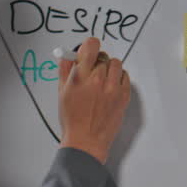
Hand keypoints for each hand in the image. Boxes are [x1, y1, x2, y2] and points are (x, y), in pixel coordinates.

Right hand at [58, 37, 130, 163]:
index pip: (91, 46)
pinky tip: (110, 88)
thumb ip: (65, 70)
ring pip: (116, 64)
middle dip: (97, 62)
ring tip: (103, 80)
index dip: (89, 46)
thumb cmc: (73, 120)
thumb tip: (69, 55)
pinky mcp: (124, 96)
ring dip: (109, 68)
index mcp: (80, 77)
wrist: (86, 141)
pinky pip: (125, 76)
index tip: (88, 51)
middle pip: (103, 56)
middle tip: (92, 72)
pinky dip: (118, 78)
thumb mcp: (62, 92)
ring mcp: (113, 88)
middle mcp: (98, 80)